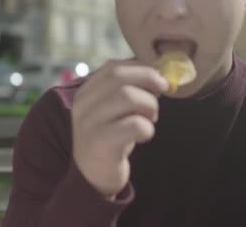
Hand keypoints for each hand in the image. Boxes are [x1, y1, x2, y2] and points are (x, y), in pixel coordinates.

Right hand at [71, 60, 167, 197]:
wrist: (93, 177)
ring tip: (151, 118)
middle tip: (162, 93)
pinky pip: (134, 124)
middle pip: (119, 77)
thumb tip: (159, 75)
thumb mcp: (112, 110)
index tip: (159, 77)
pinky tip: (145, 135)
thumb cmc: (110, 138)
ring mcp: (89, 124)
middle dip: (148, 81)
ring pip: (127, 96)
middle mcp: (83, 105)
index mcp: (86, 92)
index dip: (140, 68)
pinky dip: (147, 127)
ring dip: (149, 105)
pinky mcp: (101, 143)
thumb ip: (127, 90)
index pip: (112, 67)